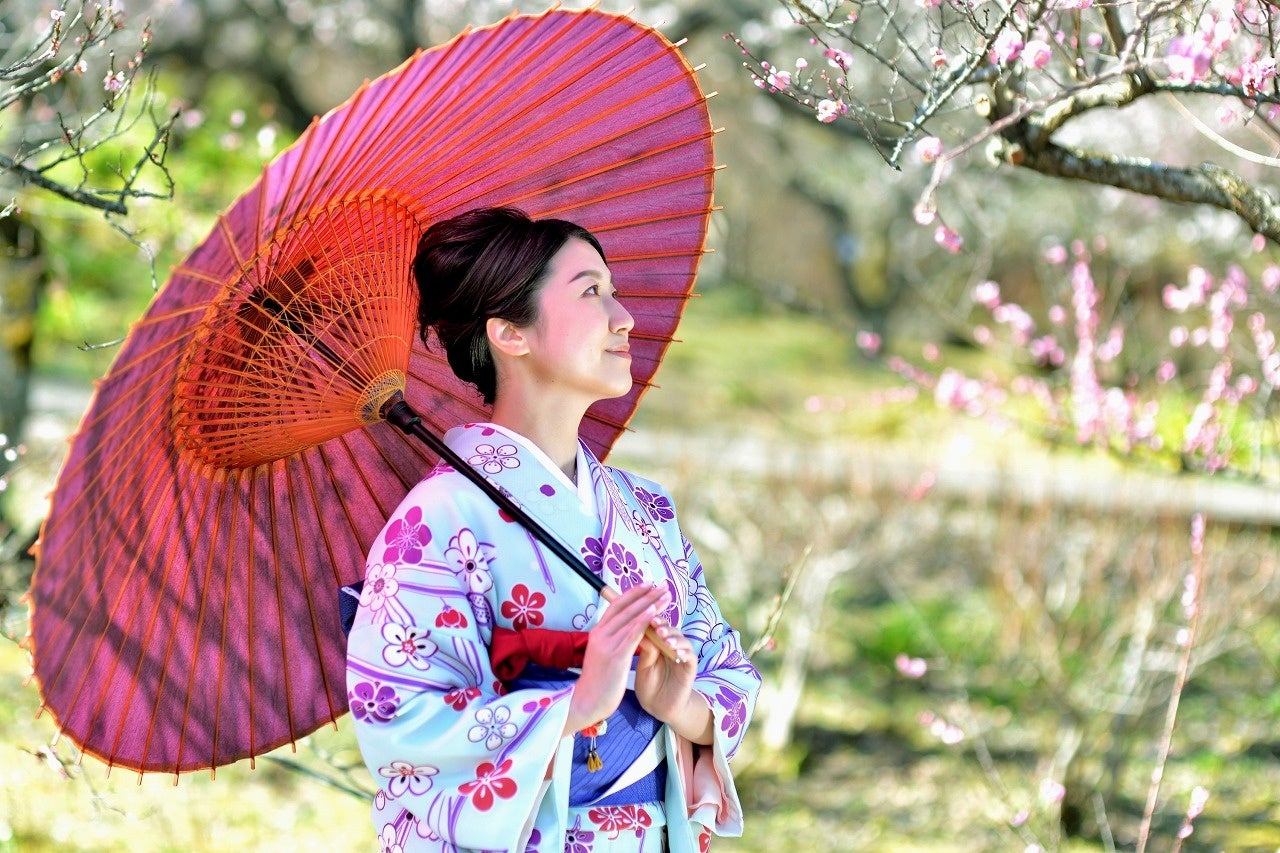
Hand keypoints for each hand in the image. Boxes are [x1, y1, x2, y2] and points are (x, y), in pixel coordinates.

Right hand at [564, 584, 669, 734]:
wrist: (586, 702)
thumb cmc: (597, 681)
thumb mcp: (602, 655)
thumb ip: (613, 640)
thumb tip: (628, 630)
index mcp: (597, 632)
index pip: (616, 605)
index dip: (633, 593)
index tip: (648, 584)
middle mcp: (601, 634)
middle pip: (626, 607)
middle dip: (646, 594)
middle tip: (662, 584)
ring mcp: (607, 644)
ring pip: (632, 617)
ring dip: (650, 604)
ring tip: (666, 595)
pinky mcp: (616, 656)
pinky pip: (632, 634)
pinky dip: (644, 621)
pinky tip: (655, 612)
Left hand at [634, 622, 708, 741]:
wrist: (658, 708)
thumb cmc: (648, 685)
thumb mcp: (643, 666)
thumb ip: (645, 649)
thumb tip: (640, 627)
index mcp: (657, 643)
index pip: (656, 626)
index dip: (650, 619)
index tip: (641, 615)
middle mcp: (670, 645)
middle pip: (669, 629)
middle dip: (662, 625)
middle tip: (655, 624)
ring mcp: (682, 655)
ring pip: (681, 640)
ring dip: (674, 637)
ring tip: (665, 639)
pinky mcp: (690, 667)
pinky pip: (690, 656)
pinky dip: (685, 652)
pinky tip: (677, 652)